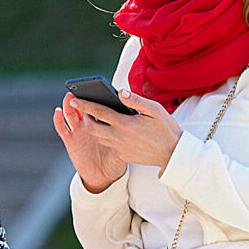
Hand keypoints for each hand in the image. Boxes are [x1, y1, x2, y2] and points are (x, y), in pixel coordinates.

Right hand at [53, 94, 127, 192]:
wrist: (105, 177)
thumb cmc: (116, 158)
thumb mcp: (124, 144)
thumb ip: (125, 132)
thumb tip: (131, 117)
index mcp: (102, 123)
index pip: (99, 107)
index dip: (97, 98)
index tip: (98, 88)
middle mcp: (89, 125)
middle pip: (83, 108)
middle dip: (82, 99)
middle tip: (82, 88)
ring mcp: (78, 132)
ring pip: (71, 115)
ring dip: (68, 104)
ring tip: (70, 96)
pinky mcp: (70, 141)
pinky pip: (62, 129)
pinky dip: (58, 120)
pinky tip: (58, 111)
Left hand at [61, 89, 182, 173]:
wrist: (173, 154)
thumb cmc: (166, 129)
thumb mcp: (155, 110)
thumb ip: (136, 100)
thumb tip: (120, 92)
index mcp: (125, 123)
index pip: (98, 111)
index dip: (84, 104)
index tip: (75, 99)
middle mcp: (119, 137)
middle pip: (92, 128)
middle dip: (85, 118)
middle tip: (87, 110)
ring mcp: (120, 148)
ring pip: (98, 138)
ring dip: (95, 128)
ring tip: (97, 119)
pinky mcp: (123, 156)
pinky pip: (108, 146)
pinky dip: (106, 137)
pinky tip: (112, 130)